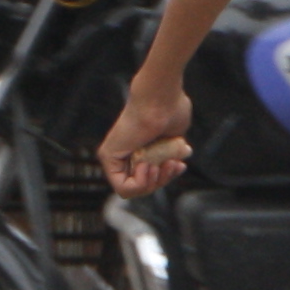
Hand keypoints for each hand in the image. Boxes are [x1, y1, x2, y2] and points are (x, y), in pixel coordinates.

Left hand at [98, 74, 194, 196]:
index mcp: (140, 148)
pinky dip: (139, 184)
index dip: (167, 177)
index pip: (151, 177)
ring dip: (153, 183)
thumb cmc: (171, 109)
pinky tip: (147, 166)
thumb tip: (181, 156)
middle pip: (144, 186)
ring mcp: (114, 155)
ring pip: (134, 190)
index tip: (179, 165)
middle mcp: (125, 152)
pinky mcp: (107, 156)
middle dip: (163, 180)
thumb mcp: (176, 135)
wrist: (161, 100)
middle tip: (172, 165)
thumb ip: (173, 149)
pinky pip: (122, 188)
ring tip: (159, 166)